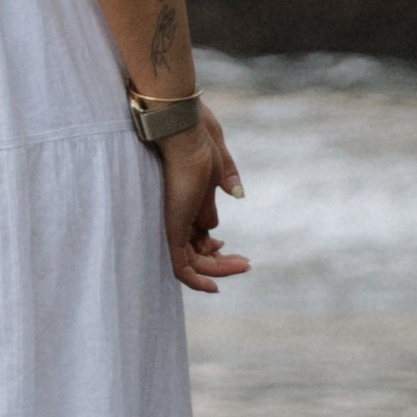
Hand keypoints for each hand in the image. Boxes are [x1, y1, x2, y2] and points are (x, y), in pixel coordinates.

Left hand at [159, 104, 247, 294]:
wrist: (182, 129)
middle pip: (195, 248)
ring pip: (192, 261)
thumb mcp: (217, 160)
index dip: (211, 245)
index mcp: (185, 198)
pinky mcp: (171, 229)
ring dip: (218, 270)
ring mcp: (173, 221)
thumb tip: (236, 194)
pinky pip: (180, 266)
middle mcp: (177, 212)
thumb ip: (226, 177)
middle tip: (245, 263)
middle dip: (220, 260)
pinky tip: (214, 287)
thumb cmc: (197, 135)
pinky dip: (196, 280)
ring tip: (243, 266)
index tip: (226, 245)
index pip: (196, 233)